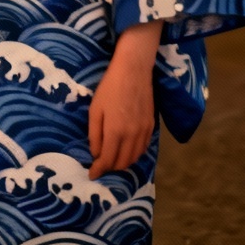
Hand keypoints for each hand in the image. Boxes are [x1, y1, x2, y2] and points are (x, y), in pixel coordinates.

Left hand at [87, 22, 160, 178]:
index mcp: (115, 132)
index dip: (99, 170)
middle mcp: (132, 136)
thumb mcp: (95, 109)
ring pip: (134, 158)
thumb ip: (95, 134)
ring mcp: (144, 132)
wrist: (133, 70)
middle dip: (110, 168)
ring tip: (113, 160)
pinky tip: (127, 150)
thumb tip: (95, 154)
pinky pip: (143, 148)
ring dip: (123, 163)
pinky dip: (134, 154)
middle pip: (122, 163)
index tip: (92, 174)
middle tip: (101, 165)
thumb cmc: (110, 87)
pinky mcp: (152, 126)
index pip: (107, 160)